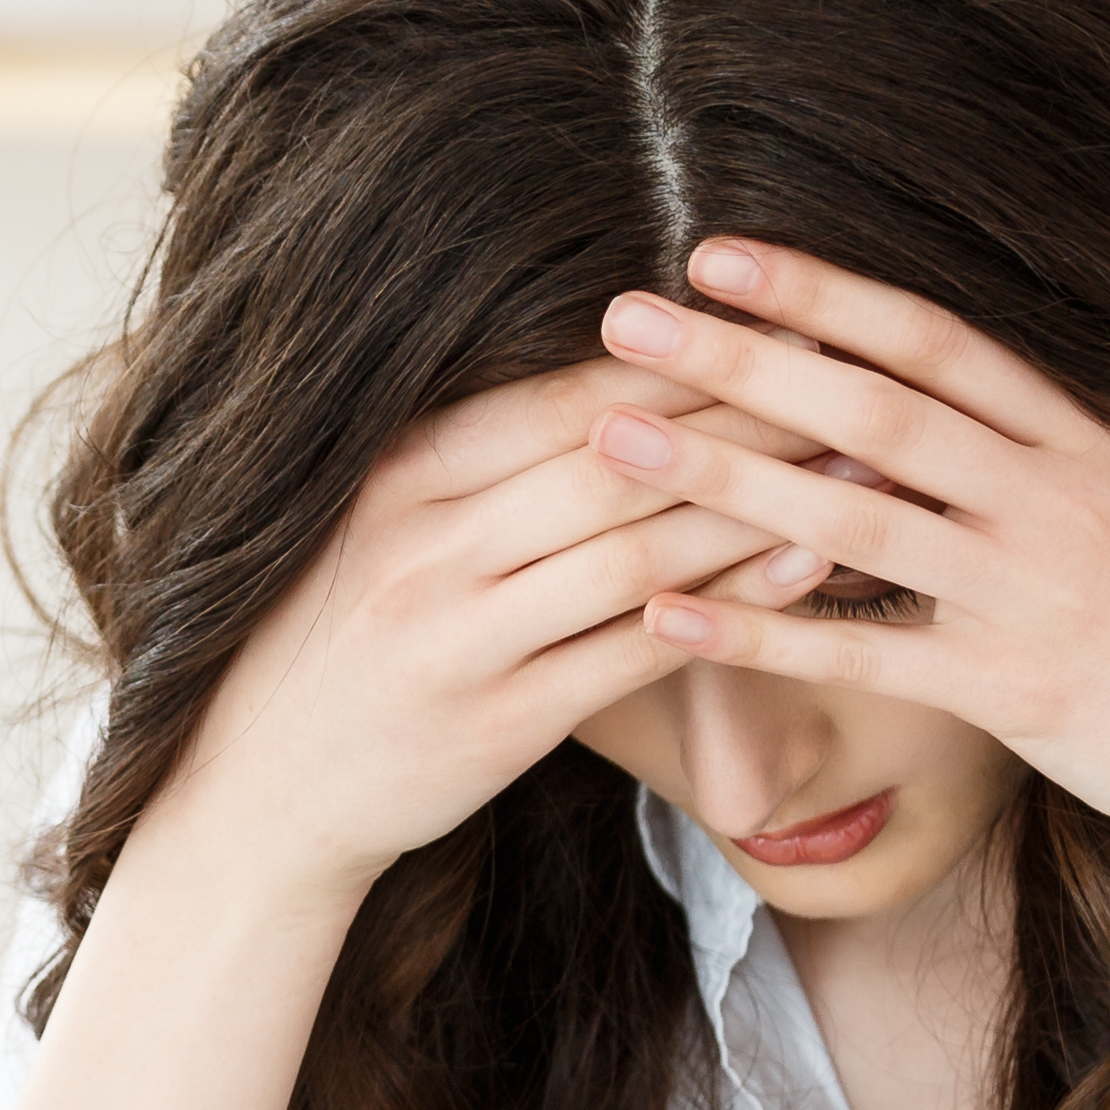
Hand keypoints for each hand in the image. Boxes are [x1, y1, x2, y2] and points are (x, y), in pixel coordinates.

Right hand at [149, 350, 833, 903]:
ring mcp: (461, 641)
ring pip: (636, 554)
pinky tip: (806, 569)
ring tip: (856, 463)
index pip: (558, 398)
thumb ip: (469, 461)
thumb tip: (606, 374)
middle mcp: (424, 550)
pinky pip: (635, 653)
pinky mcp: (498, 726)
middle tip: (842, 369)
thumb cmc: (332, 642)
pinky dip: (729, 606)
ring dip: (757, 503)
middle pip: (611, 462)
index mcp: (394, 481)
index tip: (770, 316)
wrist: (254, 794)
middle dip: (739, 410)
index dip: (673, 354)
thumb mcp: (372, 528)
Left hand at [588, 241, 1109, 1109]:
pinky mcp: (1014, 691)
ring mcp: (1034, 593)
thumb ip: (1075, 439)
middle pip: (876, 408)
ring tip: (613, 439)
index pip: (938, 339)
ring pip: (853, 520)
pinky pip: (862, 654)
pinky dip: (759, 631)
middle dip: (746, 354)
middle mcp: (1060, 498)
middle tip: (625, 315)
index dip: (825, 289)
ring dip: (724, 476)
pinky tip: (665, 609)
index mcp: (1092, 439)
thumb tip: (993, 375)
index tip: (719, 248)